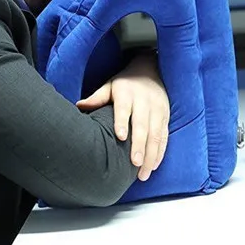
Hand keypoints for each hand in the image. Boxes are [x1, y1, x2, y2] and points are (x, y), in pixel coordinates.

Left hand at [76, 53, 168, 180]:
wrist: (150, 70)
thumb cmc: (125, 83)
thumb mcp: (110, 85)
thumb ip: (97, 97)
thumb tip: (79, 106)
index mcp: (127, 93)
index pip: (124, 109)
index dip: (123, 122)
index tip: (121, 136)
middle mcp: (144, 101)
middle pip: (143, 125)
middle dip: (139, 145)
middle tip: (134, 164)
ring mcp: (158, 109)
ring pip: (156, 134)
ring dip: (151, 155)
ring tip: (143, 173)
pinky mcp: (166, 116)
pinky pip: (164, 136)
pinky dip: (160, 152)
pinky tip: (153, 165)